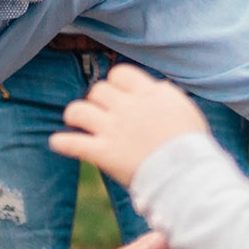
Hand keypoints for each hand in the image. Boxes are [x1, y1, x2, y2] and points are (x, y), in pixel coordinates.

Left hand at [50, 64, 208, 186]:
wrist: (186, 173)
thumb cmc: (191, 144)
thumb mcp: (184, 109)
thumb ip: (166, 95)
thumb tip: (156, 86)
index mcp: (148, 94)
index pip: (120, 74)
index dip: (116, 82)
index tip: (118, 93)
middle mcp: (127, 107)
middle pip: (98, 90)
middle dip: (97, 99)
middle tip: (101, 112)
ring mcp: (112, 130)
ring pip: (78, 110)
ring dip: (74, 115)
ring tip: (76, 122)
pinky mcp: (102, 153)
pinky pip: (72, 143)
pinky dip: (62, 143)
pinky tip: (56, 143)